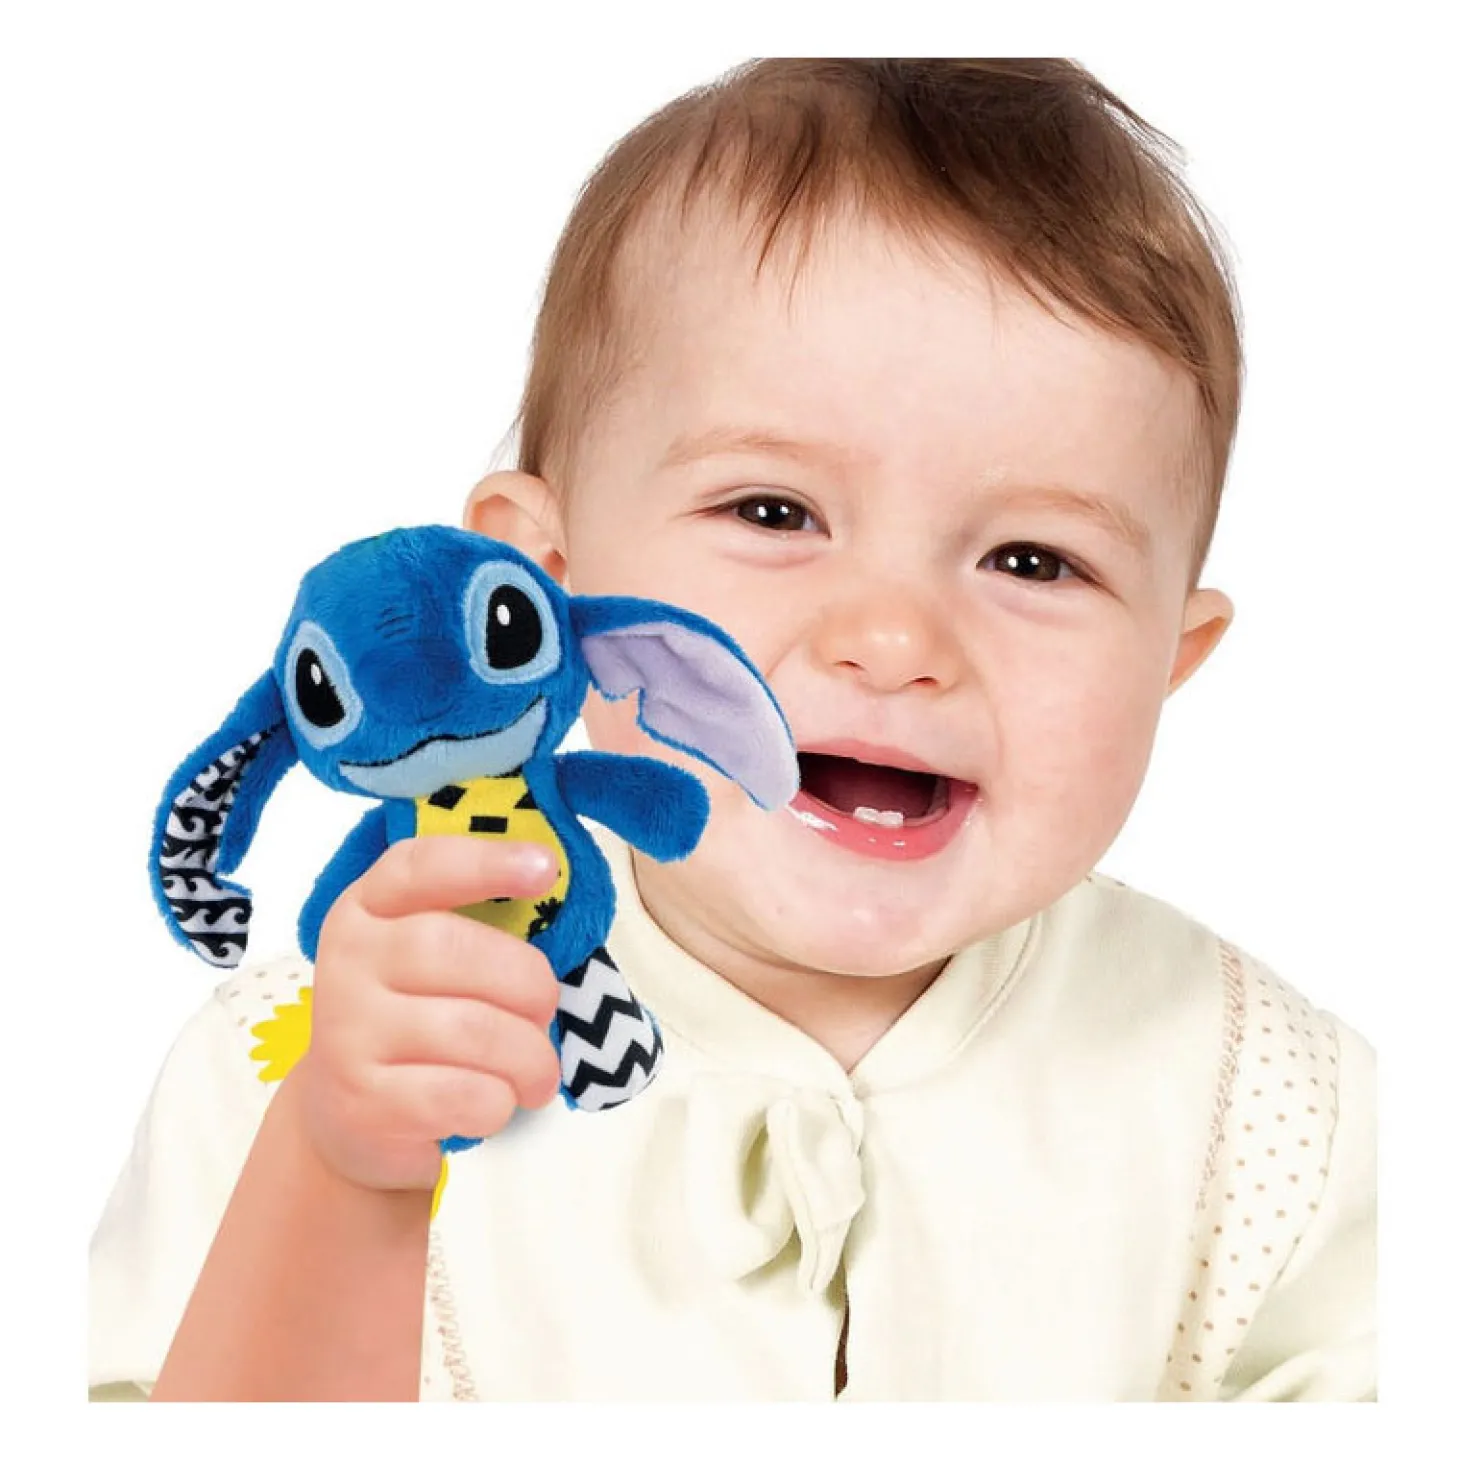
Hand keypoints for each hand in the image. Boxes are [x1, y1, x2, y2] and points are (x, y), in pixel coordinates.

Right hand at [287, 837, 563, 1192]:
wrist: (353, 1116)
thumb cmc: (420, 1020)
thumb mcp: (435, 961)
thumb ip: (480, 926)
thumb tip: (556, 900)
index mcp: (368, 908)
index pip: (419, 867)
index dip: (485, 862)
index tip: (546, 868)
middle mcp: (348, 959)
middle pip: (454, 949)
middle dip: (527, 984)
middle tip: (546, 1013)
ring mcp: (346, 1031)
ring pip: (470, 1030)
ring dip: (528, 1057)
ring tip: (537, 1072)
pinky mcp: (362, 1100)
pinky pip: (461, 1094)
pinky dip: (500, 1102)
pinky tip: (496, 1101)